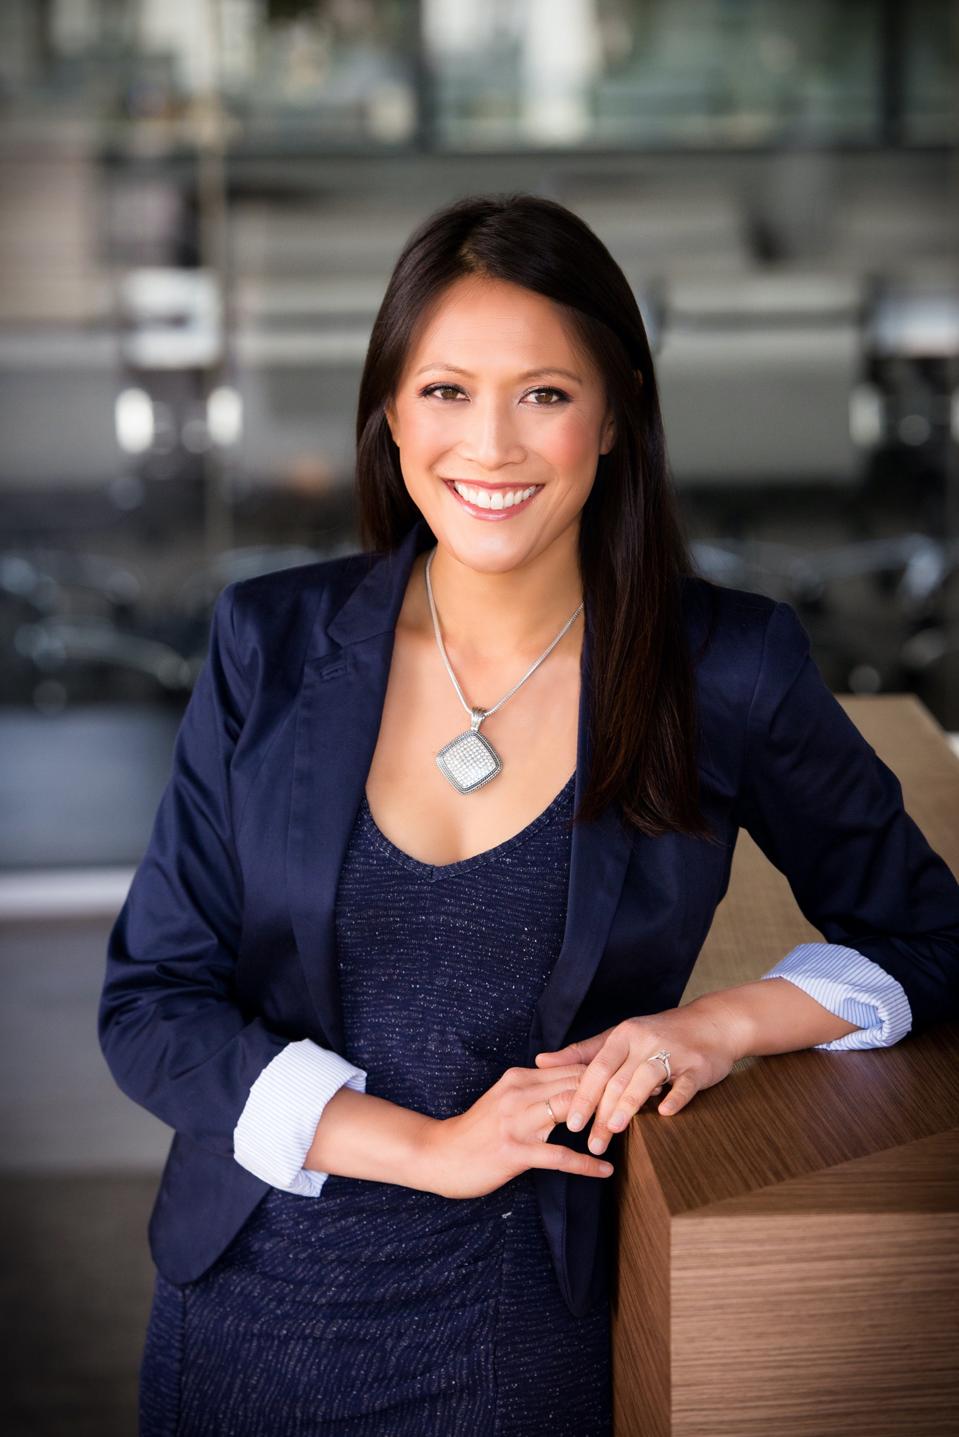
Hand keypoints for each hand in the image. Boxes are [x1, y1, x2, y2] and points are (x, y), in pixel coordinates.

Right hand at [421, 1063, 617, 1199]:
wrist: (439, 1154)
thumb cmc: (476, 1131)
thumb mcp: (505, 1100)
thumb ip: (535, 1091)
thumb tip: (572, 1088)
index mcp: (519, 1077)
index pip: (571, 1068)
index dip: (604, 1073)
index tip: (630, 1080)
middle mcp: (519, 1092)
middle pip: (577, 1083)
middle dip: (611, 1090)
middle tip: (642, 1100)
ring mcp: (517, 1121)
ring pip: (572, 1110)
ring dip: (604, 1120)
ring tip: (631, 1130)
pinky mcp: (515, 1151)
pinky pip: (558, 1156)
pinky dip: (585, 1163)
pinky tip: (604, 1171)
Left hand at [533, 998, 740, 1154]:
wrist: (712, 1024)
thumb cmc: (659, 1034)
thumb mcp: (620, 1037)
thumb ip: (582, 1052)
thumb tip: (541, 1061)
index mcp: (624, 1035)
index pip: (597, 1068)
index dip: (583, 1095)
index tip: (571, 1123)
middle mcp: (645, 1041)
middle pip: (618, 1079)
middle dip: (602, 1112)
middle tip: (592, 1142)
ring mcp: (673, 1053)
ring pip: (645, 1080)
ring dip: (629, 1105)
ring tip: (615, 1130)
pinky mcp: (698, 1066)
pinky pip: (684, 1084)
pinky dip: (674, 1098)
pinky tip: (664, 1114)